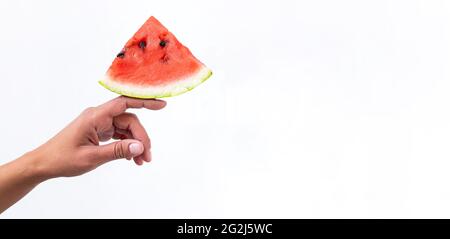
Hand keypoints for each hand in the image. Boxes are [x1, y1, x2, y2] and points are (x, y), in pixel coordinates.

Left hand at [31, 96, 165, 178]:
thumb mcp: (92, 157)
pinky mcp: (100, 132)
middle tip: (147, 156)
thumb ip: (117, 151)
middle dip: (141, 138)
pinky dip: (127, 146)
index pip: (124, 103)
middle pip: (129, 120)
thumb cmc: (63, 158)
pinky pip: (119, 135)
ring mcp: (99, 124)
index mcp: (95, 116)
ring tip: (141, 161)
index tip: (162, 104)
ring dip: (135, 144)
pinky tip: (132, 158)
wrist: (45, 164)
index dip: (144, 101)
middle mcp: (99, 116)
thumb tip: (140, 147)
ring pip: (126, 129)